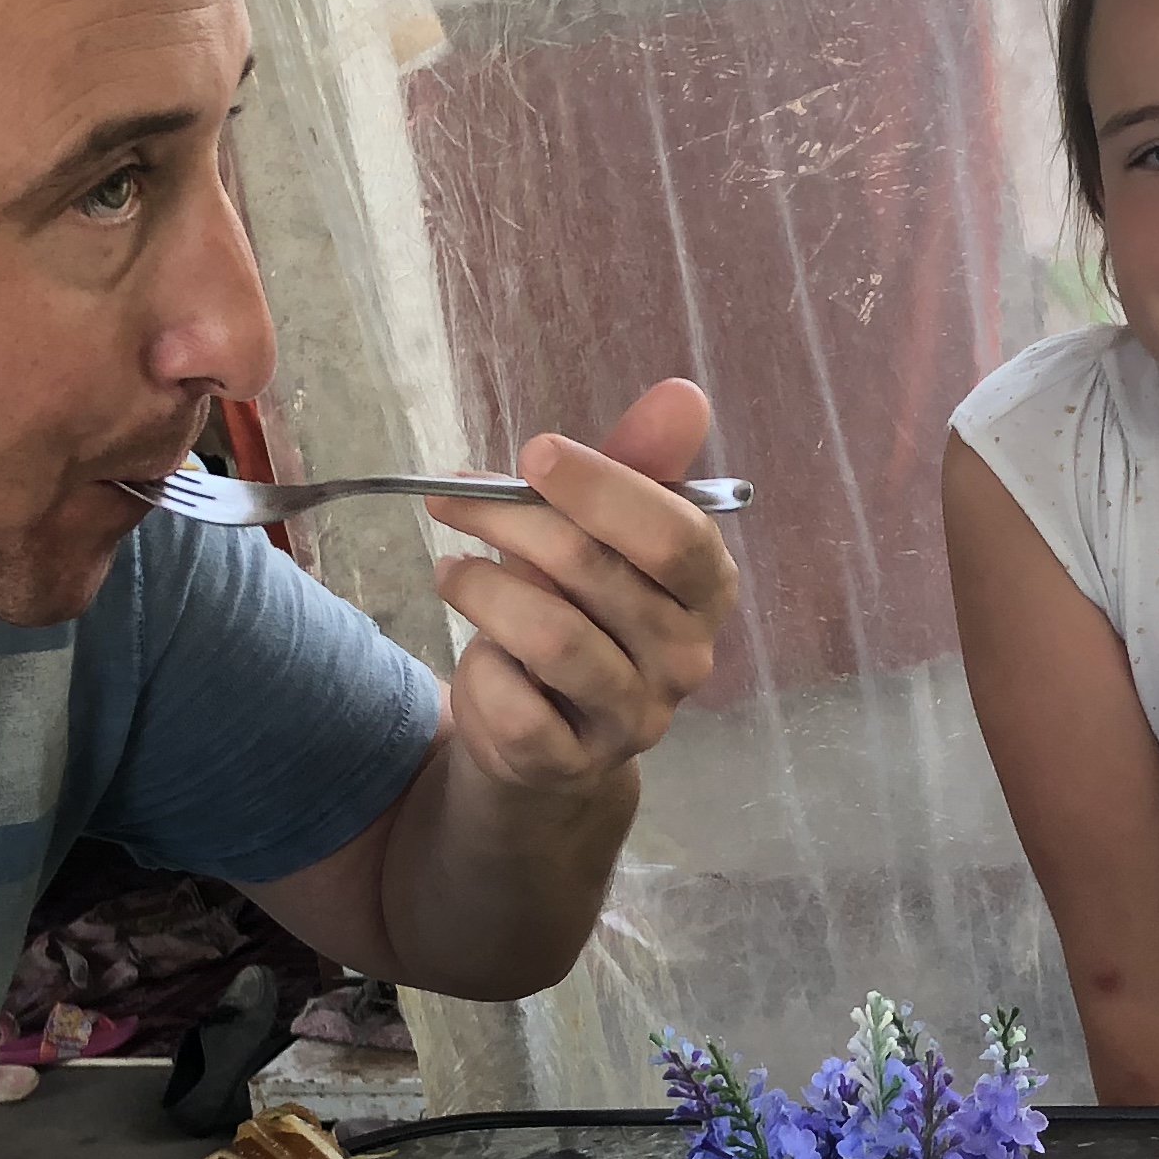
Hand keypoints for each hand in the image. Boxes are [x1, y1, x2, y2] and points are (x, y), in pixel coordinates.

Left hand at [423, 379, 737, 795]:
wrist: (548, 734)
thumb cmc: (577, 608)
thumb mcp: (604, 532)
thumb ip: (638, 465)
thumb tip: (683, 395)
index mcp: (707, 589)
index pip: (674, 535)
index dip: (602, 488)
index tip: (533, 454)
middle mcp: (687, 658)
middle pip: (597, 572)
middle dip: (512, 521)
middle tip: (453, 498)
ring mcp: (636, 719)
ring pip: (552, 638)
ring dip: (483, 591)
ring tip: (450, 571)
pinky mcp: (574, 764)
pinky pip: (516, 706)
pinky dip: (480, 669)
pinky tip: (477, 653)